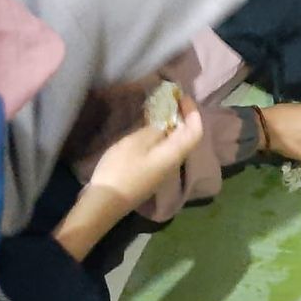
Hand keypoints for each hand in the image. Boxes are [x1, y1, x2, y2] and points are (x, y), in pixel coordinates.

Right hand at [86, 94, 204, 213]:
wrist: (104, 203)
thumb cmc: (121, 170)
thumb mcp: (136, 142)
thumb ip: (154, 129)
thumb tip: (165, 123)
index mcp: (175, 154)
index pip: (196, 131)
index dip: (192, 112)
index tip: (181, 97)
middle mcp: (174, 162)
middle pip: (186, 136)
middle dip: (182, 116)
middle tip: (170, 100)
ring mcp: (163, 170)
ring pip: (175, 143)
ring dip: (170, 125)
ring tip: (158, 110)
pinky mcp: (151, 174)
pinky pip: (164, 149)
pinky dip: (161, 135)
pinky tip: (148, 128)